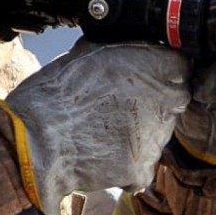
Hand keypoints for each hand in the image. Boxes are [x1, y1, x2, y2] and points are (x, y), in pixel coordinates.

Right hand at [3, 40, 190, 214]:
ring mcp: (156, 136)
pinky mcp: (143, 167)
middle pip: (174, 99)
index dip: (162, 71)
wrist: (36, 141)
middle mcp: (163, 98)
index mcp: (153, 64)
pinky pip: (143, 163)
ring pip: (160, 132)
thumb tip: (125, 47)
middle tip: (123, 105)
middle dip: (155, 101)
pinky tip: (103, 153)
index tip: (148, 77)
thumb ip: (118, 50)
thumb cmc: (54, 94)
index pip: (179, 65)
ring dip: (141, 130)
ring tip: (106, 130)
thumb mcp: (86, 53)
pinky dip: (128, 161)